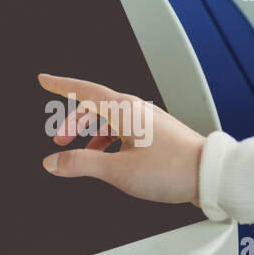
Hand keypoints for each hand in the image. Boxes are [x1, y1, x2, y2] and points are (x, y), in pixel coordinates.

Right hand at [38, 73, 204, 204]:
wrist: (209, 174)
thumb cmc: (171, 169)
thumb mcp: (117, 170)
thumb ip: (81, 164)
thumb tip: (53, 162)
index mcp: (125, 110)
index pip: (84, 91)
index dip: (61, 85)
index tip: (44, 79)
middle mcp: (137, 109)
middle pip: (96, 106)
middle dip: (74, 121)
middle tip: (59, 139)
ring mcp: (149, 120)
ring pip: (111, 120)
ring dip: (92, 134)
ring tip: (83, 155)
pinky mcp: (158, 133)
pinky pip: (125, 130)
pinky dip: (110, 141)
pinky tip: (110, 160)